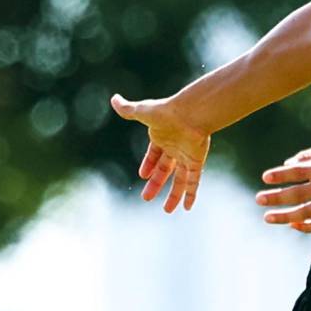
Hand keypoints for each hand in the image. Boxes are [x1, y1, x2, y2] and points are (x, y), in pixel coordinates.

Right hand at [110, 94, 210, 211]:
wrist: (191, 113)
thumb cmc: (166, 112)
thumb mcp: (143, 112)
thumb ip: (128, 109)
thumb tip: (114, 99)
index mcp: (161, 138)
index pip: (154, 155)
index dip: (148, 165)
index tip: (143, 175)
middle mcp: (174, 148)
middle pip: (164, 170)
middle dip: (155, 184)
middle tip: (146, 198)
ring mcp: (186, 156)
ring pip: (179, 180)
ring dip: (173, 195)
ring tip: (168, 211)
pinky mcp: (196, 162)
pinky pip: (193, 182)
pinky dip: (191, 194)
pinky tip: (187, 207)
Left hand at [256, 142, 310, 232]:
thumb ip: (306, 156)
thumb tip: (285, 165)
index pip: (299, 171)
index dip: (281, 174)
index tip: (265, 177)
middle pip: (299, 194)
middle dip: (277, 197)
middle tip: (259, 199)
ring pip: (306, 213)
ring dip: (285, 217)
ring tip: (268, 217)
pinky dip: (306, 227)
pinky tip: (292, 225)